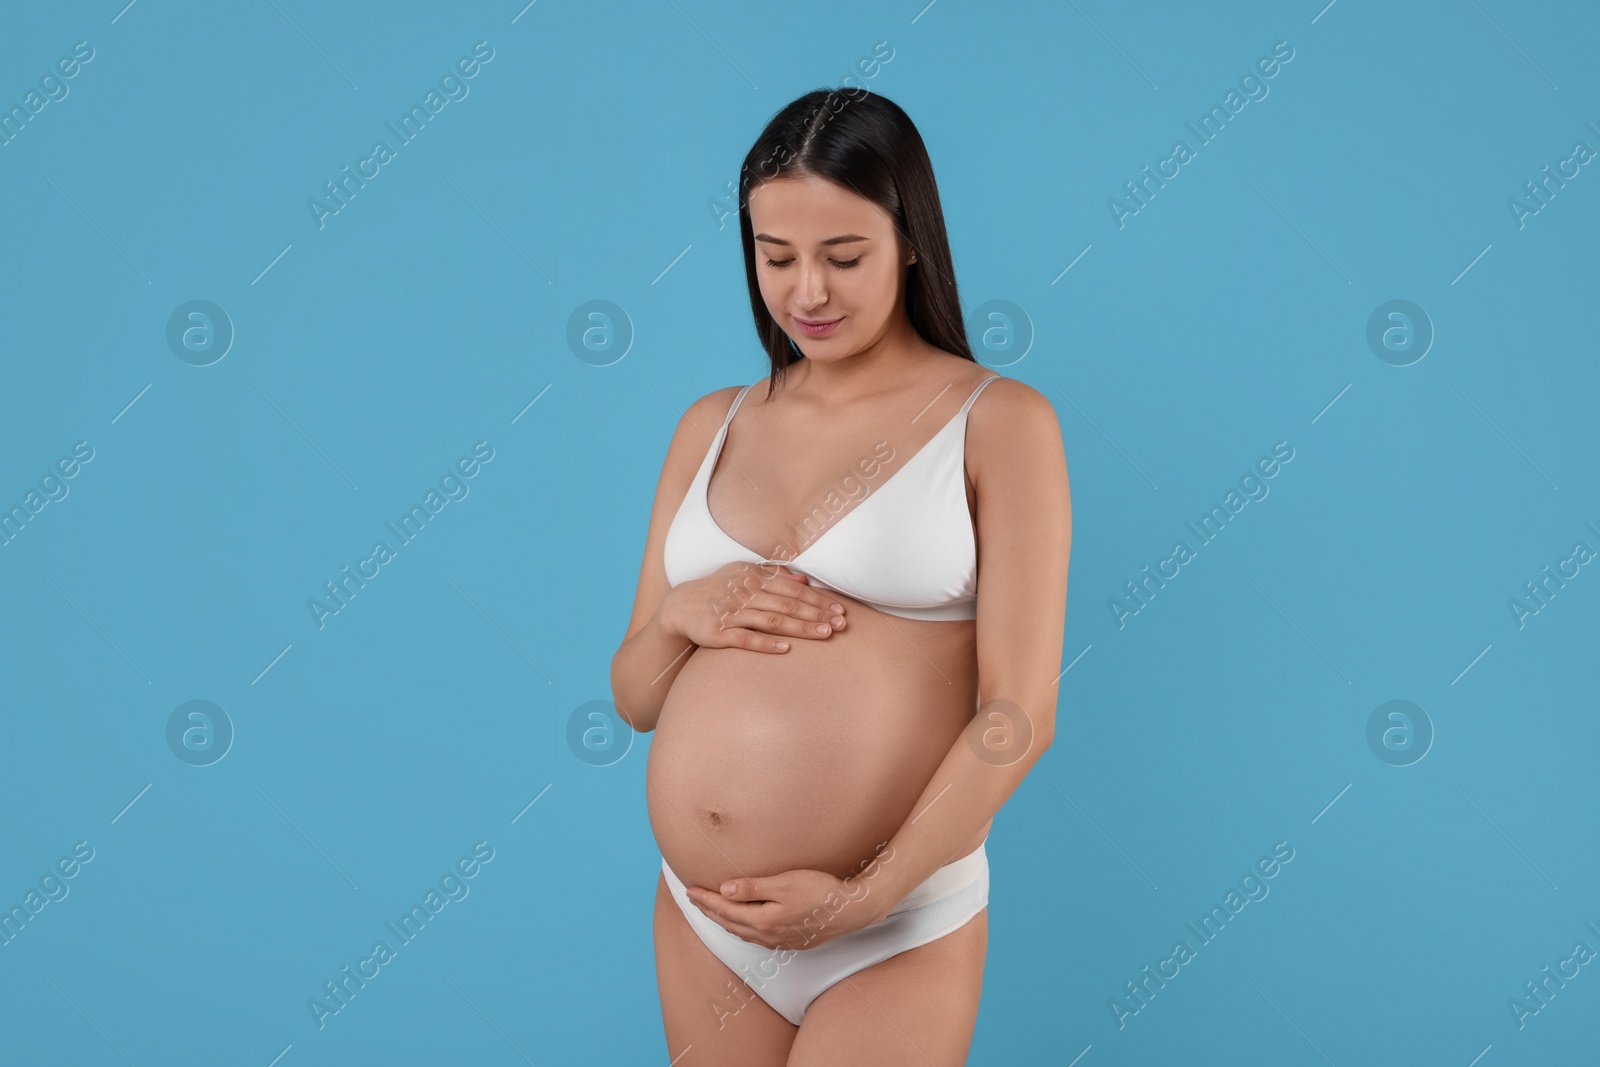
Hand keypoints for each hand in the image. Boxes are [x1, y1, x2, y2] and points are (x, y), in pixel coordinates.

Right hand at [658, 561, 846, 653]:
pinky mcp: (719, 633)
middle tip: (840, 625)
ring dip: (800, 628)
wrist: (680, 606)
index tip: (839, 610)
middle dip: (816, 614)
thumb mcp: (742, 574)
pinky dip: (766, 644)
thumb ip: (773, 574)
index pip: (792, 589)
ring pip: (772, 621)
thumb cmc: (718, 590)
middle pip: (787, 605)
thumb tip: (804, 579)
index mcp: (753, 578)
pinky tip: (786, 650)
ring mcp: (732, 613)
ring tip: (824, 635)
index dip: (817, 600)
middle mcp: (744, 593)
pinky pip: (746, 639)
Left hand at [684, 867, 887, 950]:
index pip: (725, 908)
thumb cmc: (820, 892)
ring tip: (711, 909)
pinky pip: (754, 937)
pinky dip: (740, 928)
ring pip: (740, 932)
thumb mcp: (785, 883)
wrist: (850, 911)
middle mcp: (767, 935)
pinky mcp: (788, 941)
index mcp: (763, 920)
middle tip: (693, 898)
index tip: (690, 889)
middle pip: (729, 922)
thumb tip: (724, 890)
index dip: (706, 899)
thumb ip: (753, 888)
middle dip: (709, 910)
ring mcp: (778, 941)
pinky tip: (741, 923)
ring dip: (723, 920)